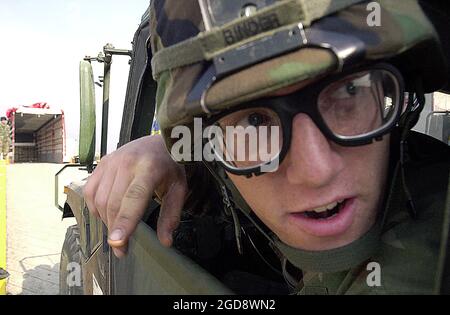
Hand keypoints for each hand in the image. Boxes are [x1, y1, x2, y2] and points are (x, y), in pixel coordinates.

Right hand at [83, 135, 187, 257]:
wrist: (159, 141)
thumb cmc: (170, 166)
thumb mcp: (178, 189)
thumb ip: (171, 215)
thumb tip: (166, 241)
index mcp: (149, 169)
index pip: (133, 198)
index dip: (124, 221)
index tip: (117, 242)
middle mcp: (126, 163)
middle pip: (113, 203)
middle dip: (115, 230)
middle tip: (122, 249)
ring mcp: (111, 162)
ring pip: (99, 200)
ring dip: (106, 220)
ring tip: (117, 229)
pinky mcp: (102, 163)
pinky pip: (90, 191)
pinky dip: (95, 206)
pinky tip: (107, 212)